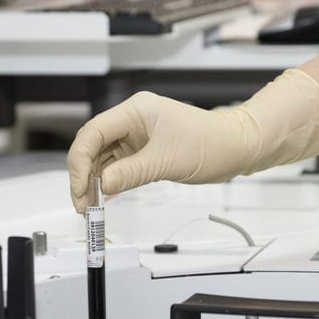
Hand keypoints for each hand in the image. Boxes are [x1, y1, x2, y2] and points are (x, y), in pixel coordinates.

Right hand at [67, 69, 318, 211]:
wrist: (238, 147)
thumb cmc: (212, 143)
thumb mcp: (167, 161)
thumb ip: (130, 173)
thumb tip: (100, 186)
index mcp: (135, 111)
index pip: (94, 132)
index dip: (80, 161)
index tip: (80, 187)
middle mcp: (132, 121)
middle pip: (93, 146)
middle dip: (83, 175)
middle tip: (82, 205)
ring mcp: (137, 137)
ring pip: (103, 160)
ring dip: (94, 183)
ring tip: (91, 208)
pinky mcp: (144, 153)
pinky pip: (118, 168)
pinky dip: (109, 184)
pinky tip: (104, 200)